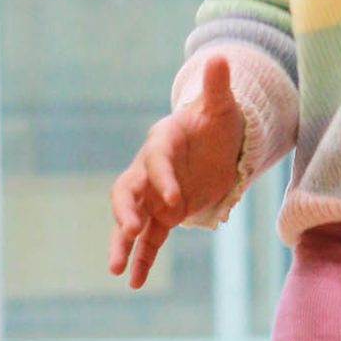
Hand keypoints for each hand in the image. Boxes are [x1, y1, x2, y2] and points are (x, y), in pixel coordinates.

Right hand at [108, 52, 245, 289]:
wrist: (216, 143)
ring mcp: (153, 196)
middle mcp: (150, 171)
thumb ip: (217, 87)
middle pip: (128, 190)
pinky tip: (135, 283)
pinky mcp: (163, 215)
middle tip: (131, 231)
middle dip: (126, 211)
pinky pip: (149, 240)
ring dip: (123, 242)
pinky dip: (142, 259)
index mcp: (163, 143)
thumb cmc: (217, 122)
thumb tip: (221, 57)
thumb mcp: (223, 106)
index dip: (162, 179)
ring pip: (131, 219)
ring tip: (117, 268)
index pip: (156, 160)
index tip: (174, 199)